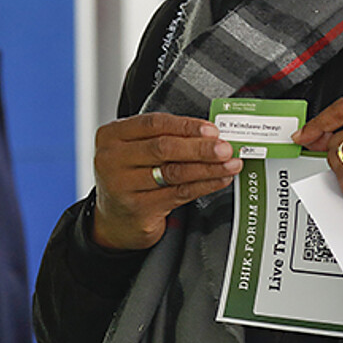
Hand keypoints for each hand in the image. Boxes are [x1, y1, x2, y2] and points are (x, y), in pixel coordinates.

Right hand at [91, 112, 241, 250]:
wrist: (115, 219)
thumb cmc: (132, 176)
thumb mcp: (137, 150)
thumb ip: (166, 137)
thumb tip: (211, 134)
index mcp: (112, 135)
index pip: (153, 124)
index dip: (186, 125)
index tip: (212, 130)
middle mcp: (112, 159)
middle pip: (163, 148)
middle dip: (200, 148)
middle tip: (225, 148)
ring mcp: (122, 185)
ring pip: (174, 172)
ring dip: (208, 168)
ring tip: (230, 164)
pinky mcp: (138, 208)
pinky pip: (178, 193)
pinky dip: (203, 185)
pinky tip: (219, 180)